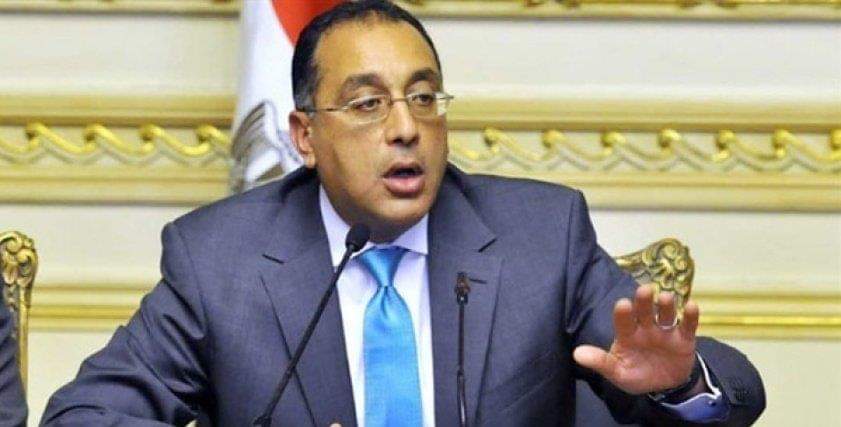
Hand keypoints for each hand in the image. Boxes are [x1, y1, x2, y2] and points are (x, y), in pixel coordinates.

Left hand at [573, 284, 699, 394]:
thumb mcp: (617, 372)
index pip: (623, 321)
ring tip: (666, 298)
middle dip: (644, 301)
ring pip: (666, 314)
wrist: (664, 386)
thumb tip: (576, 354)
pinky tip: (691, 306)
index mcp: (627, 334)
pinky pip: (687, 325)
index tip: (623, 304)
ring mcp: (665, 331)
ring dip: (667, 306)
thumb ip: (600, 362)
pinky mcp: (683, 338)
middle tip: (645, 290)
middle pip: (645, 311)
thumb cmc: (636, 374)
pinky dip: (690, 316)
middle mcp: (645, 328)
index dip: (623, 313)